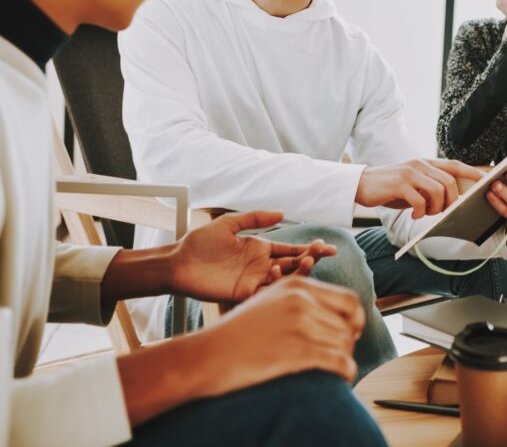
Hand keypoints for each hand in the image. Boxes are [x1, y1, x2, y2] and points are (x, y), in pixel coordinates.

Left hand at [168, 211, 336, 302]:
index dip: (310, 249)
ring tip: (305, 262)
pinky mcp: (243, 294)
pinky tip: (279, 274)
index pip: (291, 249)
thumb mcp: (229, 224)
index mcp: (260, 249)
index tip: (327, 247)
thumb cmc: (200, 242)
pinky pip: (266, 293)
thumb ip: (255, 218)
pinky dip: (276, 287)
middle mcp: (261, 266)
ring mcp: (254, 281)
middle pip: (293, 265)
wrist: (178, 262)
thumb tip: (282, 212)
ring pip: (284, 280)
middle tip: (321, 254)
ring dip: (297, 273)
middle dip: (310, 259)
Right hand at [197, 277, 364, 393]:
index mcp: (298, 285)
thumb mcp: (270, 300)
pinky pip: (340, 362)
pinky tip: (340, 377)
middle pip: (349, 324)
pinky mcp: (297, 351)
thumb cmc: (239, 331)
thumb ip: (302, 299)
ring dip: (343, 358)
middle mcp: (301, 300)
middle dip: (348, 342)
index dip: (356, 318)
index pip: (348, 300)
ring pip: (345, 344)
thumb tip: (338, 313)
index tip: (352, 331)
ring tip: (333, 368)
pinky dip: (345, 372)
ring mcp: (299, 325)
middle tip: (338, 354)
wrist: (210, 354)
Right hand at [356, 158, 484, 218]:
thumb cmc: (389, 188)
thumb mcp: (412, 185)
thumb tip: (451, 200)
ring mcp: (410, 172)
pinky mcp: (399, 184)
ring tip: (426, 213)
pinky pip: (420, 200)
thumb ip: (429, 187)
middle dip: (451, 201)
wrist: (361, 185)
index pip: (455, 165)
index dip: (472, 172)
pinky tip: (414, 215)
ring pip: (439, 190)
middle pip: (450, 182)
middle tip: (441, 212)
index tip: (486, 181)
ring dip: (436, 207)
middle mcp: (420, 164)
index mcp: (425, 163)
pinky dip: (421, 212)